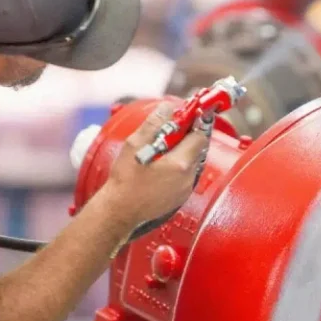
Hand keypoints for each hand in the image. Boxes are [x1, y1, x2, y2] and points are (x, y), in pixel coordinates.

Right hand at [101, 102, 208, 229]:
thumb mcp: (135, 145)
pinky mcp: (180, 197)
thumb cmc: (125, 182)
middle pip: (198, 148)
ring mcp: (185, 189)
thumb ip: (154, 124)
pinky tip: (161, 165)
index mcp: (181, 163)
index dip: (193, 124)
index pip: (200, 136)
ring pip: (192, 162)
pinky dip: (178, 166)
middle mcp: (188, 177)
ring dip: (182, 152)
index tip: (185, 118)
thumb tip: (167, 108)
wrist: (119, 211)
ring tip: (162, 149)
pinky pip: (186, 175)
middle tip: (169, 132)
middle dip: (186, 137)